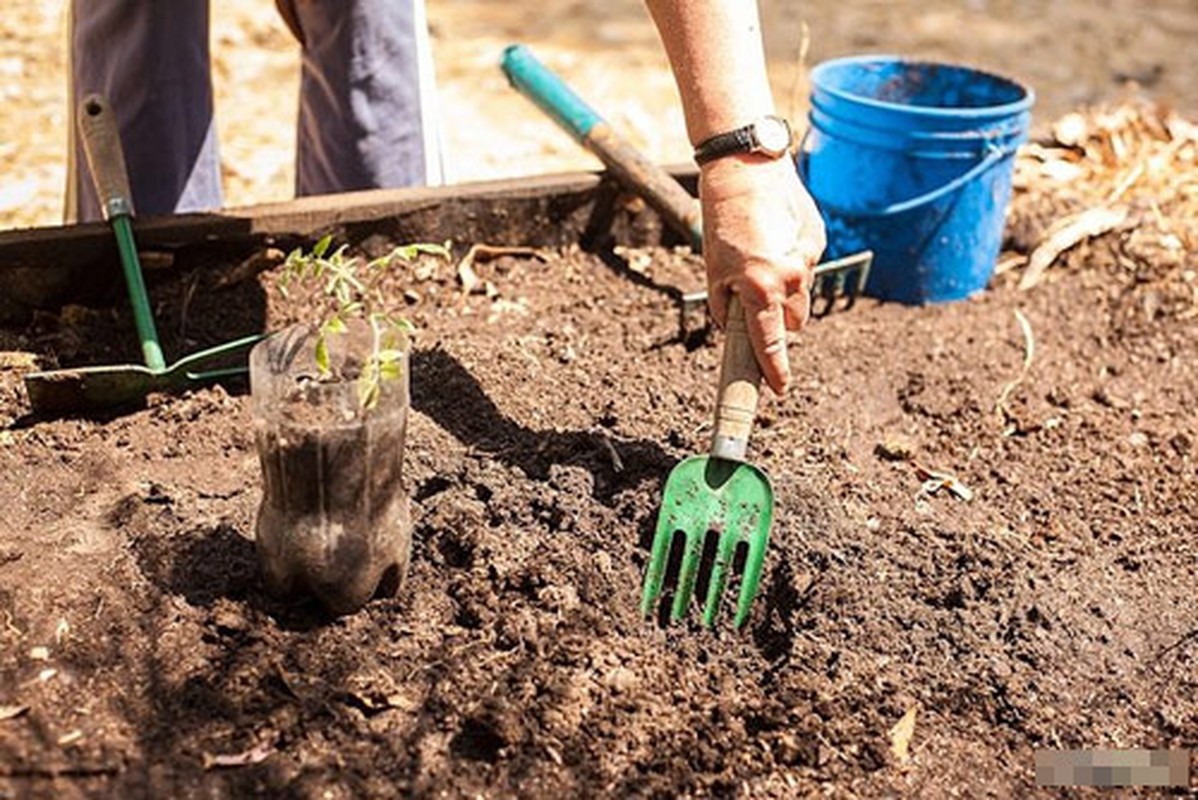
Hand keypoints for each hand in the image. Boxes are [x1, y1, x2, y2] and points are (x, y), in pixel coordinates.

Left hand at [699, 153, 825, 394]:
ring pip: (800, 295)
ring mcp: (807, 259)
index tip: (778, 388)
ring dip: (784, 292)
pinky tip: (772, 238)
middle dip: (777, 321)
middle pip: (792, 323)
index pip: (770, 342)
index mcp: (761, 288)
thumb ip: (726, 305)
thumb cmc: (722, 219)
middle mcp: (790, 278)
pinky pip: (805, 266)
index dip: (774, 370)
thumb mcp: (714, 270)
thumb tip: (737, 327)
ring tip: (759, 260)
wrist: (747, 166)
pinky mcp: (816, 240)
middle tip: (755, 300)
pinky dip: (790, 261)